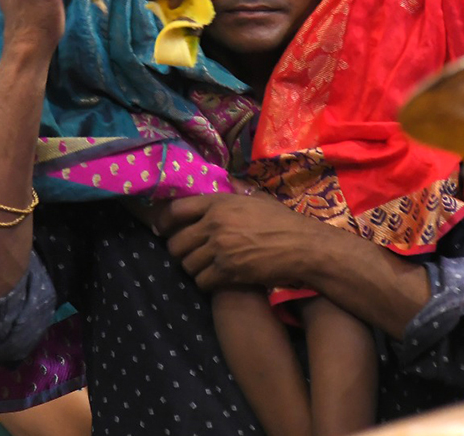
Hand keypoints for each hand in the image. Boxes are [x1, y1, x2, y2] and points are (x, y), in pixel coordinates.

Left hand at [153, 192, 322, 291]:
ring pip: (187, 264)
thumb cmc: (283, 221)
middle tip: (189, 254)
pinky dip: (206, 283)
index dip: (165, 221)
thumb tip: (229, 180)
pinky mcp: (227, 271)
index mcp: (219, 203)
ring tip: (204, 268)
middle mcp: (214, 224)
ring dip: (193, 269)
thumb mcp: (259, 198)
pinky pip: (201, 281)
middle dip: (180, 251)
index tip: (162, 229)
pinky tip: (215, 279)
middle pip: (177, 243)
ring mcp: (220, 249)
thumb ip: (239, 190)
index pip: (177, 210)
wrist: (301, 246)